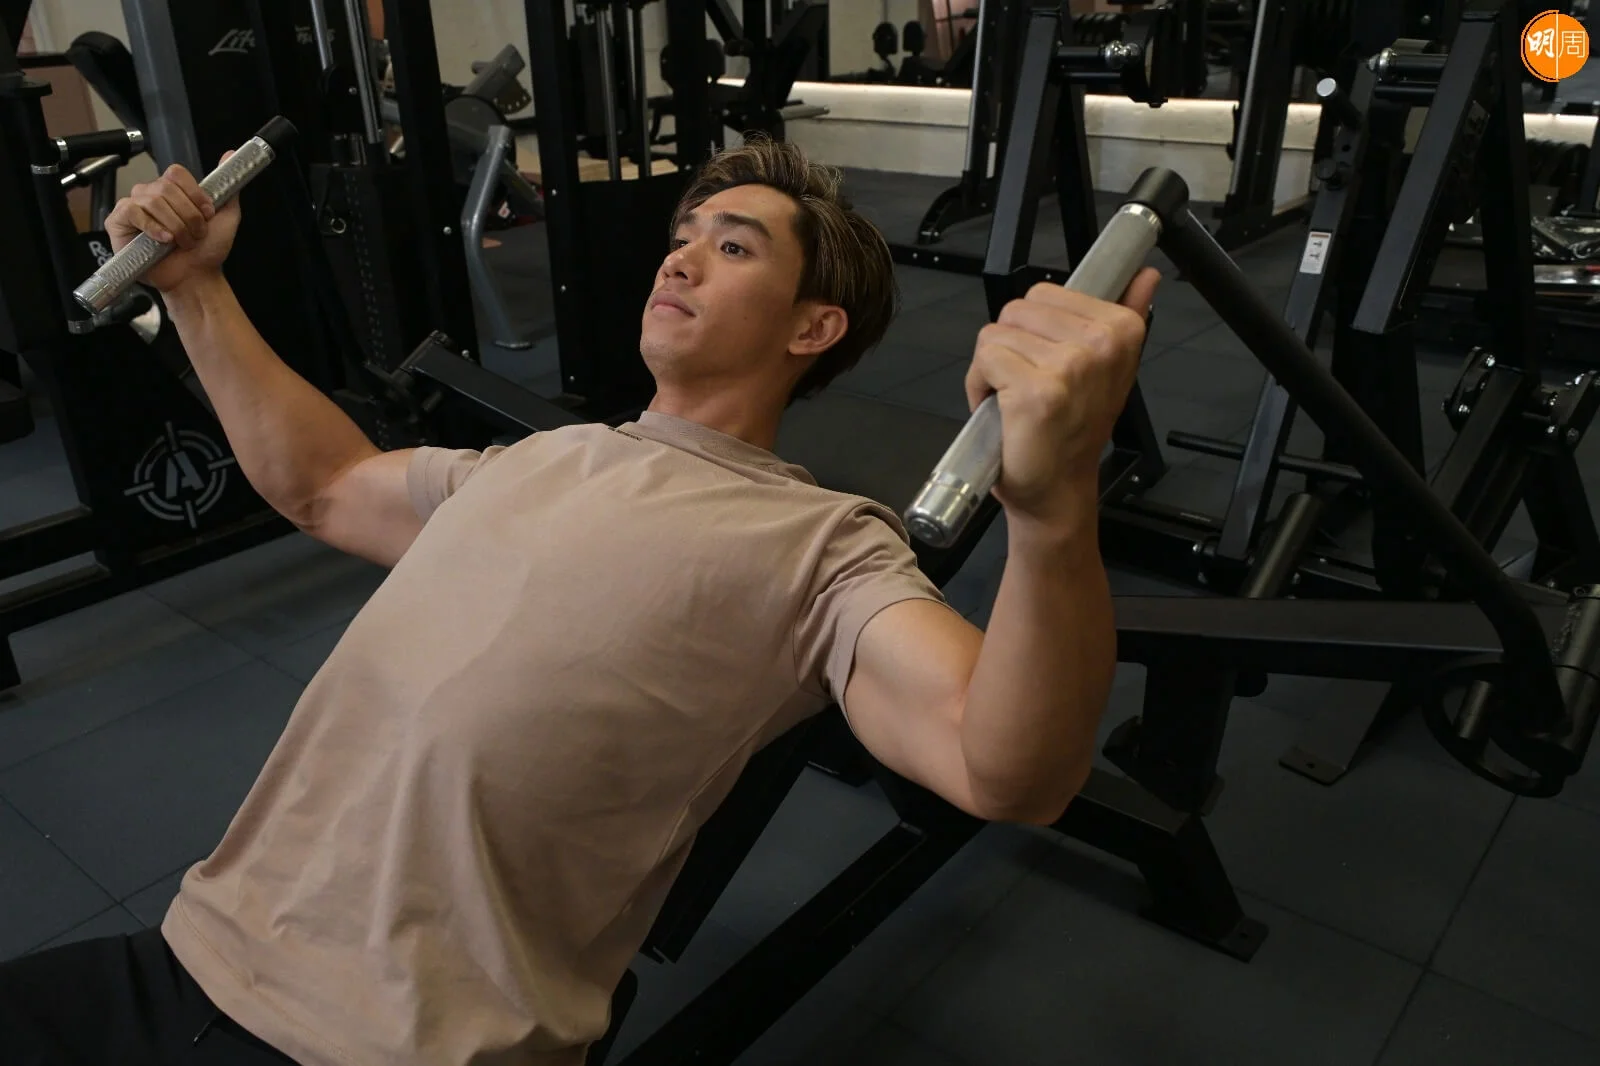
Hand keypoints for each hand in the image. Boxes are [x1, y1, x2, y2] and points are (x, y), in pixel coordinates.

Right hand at [106, 158, 240, 294]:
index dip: (194, 194)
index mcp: (173, 191)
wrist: (196, 277)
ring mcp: (133, 207)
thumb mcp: (226, 216)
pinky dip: (152, 226)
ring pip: (153, 199)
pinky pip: (132, 211)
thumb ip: (227, 186)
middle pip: (166, 186)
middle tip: (195, 235)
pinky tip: (163, 239)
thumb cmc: (207, 251)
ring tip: (181, 242)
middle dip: (188, 215)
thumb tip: (231, 154)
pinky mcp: (118, 222)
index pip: (176, 173)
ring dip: (175, 225)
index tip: (207, 214)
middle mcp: (151, 195)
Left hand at [964, 269, 1160, 525]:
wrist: (1058, 490)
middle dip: (1011, 345)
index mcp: (1120, 329)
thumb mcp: (1109, 369)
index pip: (1045, 293)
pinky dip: (979, 386)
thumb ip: (1126, 314)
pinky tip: (1002, 410)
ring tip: (1016, 399)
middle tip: (1029, 384)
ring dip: (994, 368)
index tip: (1049, 361)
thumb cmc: (1075, 432)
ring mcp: (1069, 366)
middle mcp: (1099, 344)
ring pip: (997, 334)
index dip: (1034, 328)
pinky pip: (985, 360)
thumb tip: (1145, 275)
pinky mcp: (1036, 390)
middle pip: (1017, 309)